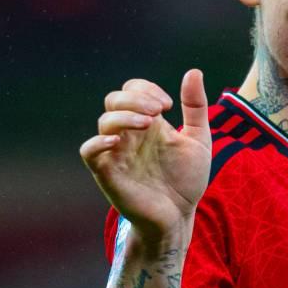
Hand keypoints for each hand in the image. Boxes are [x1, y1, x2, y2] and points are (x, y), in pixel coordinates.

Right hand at [79, 69, 211, 240]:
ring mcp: (117, 152)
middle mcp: (130, 134)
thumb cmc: (187, 179)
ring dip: (125, 116)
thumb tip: (193, 71)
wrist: (181, 216)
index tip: (168, 106)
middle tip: (159, 112)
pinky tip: (119, 141)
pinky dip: (98, 142)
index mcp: (149, 122)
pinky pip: (89, 151)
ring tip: (148, 124)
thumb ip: (196, 106)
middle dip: (135, 98)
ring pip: (104, 122)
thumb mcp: (199, 139)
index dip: (147, 89)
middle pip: (114, 99)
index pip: (133, 89)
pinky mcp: (108, 173)